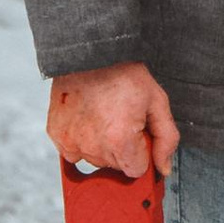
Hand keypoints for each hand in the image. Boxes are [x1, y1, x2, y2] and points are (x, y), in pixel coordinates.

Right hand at [46, 62, 180, 178]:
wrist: (91, 52)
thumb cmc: (123, 73)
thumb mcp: (157, 101)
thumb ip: (166, 139)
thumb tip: (163, 168)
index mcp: (120, 141)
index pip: (136, 170)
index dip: (141, 151)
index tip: (138, 132)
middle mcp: (93, 146)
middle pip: (115, 166)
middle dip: (123, 147)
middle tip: (121, 117)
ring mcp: (71, 141)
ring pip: (95, 159)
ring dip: (101, 144)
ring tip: (104, 114)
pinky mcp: (57, 134)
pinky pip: (73, 151)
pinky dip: (81, 139)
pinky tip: (88, 118)